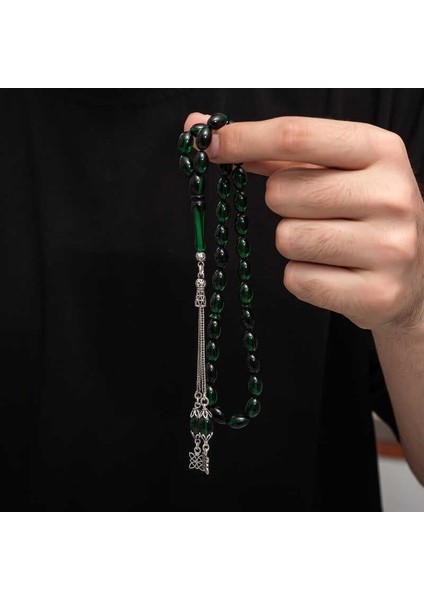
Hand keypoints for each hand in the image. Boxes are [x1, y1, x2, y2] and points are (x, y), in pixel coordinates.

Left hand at [185, 113, 423, 331]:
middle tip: (316, 213)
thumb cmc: (366, 214)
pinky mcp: (375, 293)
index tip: (207, 142)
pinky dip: (303, 277)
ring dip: (294, 243)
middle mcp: (391, 194)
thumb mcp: (339, 171)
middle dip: (283, 203)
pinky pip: (297, 279)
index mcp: (381, 151)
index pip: (296, 136)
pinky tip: (334, 272)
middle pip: (281, 191)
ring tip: (329, 244)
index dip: (244, 138)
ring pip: (286, 238)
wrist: (415, 276)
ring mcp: (388, 247)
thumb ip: (277, 152)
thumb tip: (207, 132)